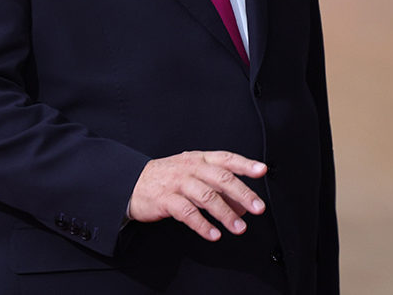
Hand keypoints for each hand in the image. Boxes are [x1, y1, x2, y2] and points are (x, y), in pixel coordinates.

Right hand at [128, 150, 267, 241]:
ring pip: (206, 196)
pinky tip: (213, 233)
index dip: (244, 164)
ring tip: (238, 227)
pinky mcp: (164, 199)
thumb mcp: (192, 175)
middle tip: (257, 208)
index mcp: (198, 159)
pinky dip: (202, 225)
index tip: (261, 170)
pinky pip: (187, 212)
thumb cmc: (166, 179)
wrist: (131, 183)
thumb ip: (217, 187)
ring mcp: (176, 183)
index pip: (225, 159)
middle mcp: (189, 168)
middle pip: (220, 178)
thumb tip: (242, 204)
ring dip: (225, 214)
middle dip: (242, 193)